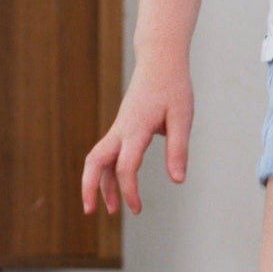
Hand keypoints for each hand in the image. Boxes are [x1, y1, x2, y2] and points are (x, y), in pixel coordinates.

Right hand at [81, 56, 194, 216]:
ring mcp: (119, 128)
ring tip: (109, 209)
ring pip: (99, 158)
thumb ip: (178, 149)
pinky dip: (110, 172)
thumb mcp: (183, 117)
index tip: (137, 209)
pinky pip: (110, 153)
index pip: (126, 166)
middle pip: (95, 160)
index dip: (129, 191)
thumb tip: (177, 181)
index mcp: (136, 128)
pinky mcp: (123, 127)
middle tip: (90, 212)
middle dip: (89, 187)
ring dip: (100, 183)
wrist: (160, 60)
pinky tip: (118, 186)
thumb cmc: (174, 87)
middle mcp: (122, 129)